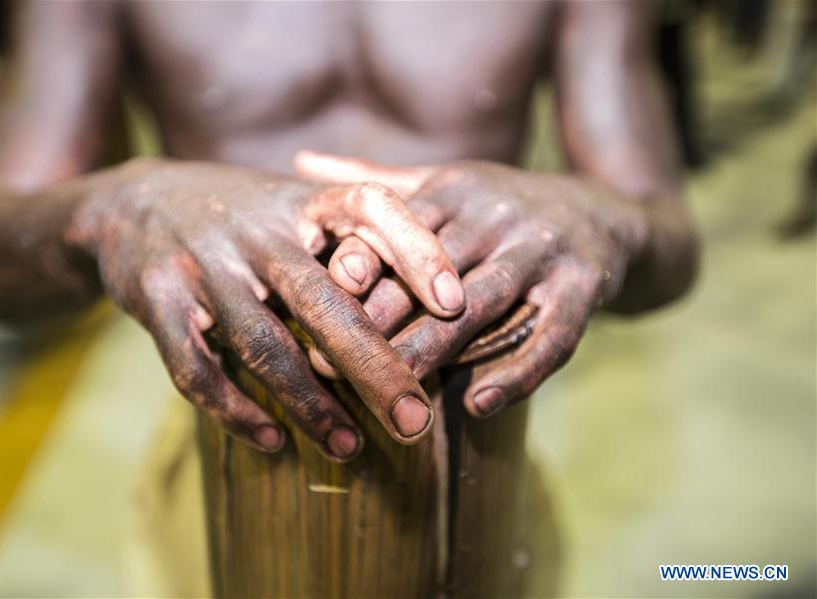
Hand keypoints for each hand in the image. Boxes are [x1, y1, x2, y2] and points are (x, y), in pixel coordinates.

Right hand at [69, 158, 464, 459]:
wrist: (131, 203)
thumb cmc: (241, 216)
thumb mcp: (294, 206)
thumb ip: (352, 237)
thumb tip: (440, 293)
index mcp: (301, 201)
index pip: (370, 209)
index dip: (416, 252)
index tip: (454, 305)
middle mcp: (256, 230)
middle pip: (325, 301)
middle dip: (375, 367)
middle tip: (415, 423)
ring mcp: (204, 265)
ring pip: (266, 345)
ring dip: (311, 405)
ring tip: (352, 448)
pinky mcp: (159, 301)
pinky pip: (198, 370)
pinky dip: (237, 411)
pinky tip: (274, 441)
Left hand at [295, 151, 651, 416]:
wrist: (606, 214)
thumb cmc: (501, 208)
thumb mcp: (444, 182)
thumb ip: (375, 181)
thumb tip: (298, 160)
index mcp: (456, 190)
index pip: (398, 228)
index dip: (357, 267)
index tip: (311, 305)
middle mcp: (499, 215)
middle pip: (433, 272)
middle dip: (383, 319)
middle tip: (333, 364)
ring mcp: (544, 251)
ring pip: (482, 304)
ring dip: (437, 348)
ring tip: (395, 392)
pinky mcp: (585, 287)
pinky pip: (553, 336)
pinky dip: (518, 373)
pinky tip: (478, 405)